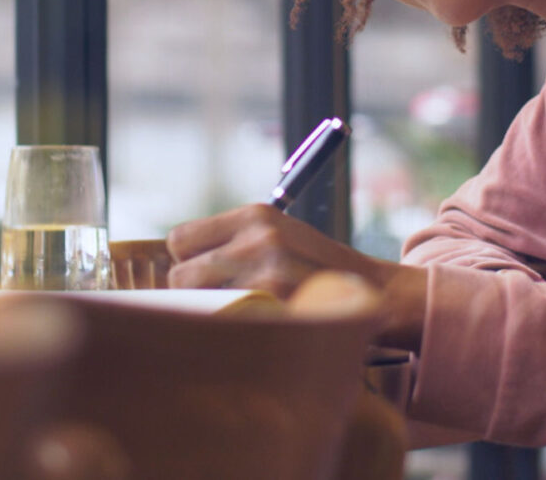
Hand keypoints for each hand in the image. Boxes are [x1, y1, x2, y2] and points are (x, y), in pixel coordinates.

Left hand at [166, 204, 426, 350]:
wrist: (371, 292)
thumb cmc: (313, 267)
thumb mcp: (278, 234)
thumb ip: (232, 241)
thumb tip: (173, 264)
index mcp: (256, 214)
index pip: (179, 239)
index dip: (189, 260)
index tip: (206, 272)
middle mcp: (259, 239)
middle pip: (181, 275)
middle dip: (195, 291)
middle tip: (223, 299)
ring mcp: (268, 276)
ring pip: (197, 304)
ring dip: (210, 313)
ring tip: (238, 313)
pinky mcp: (276, 309)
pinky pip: (223, 326)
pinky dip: (229, 331)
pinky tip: (250, 328)